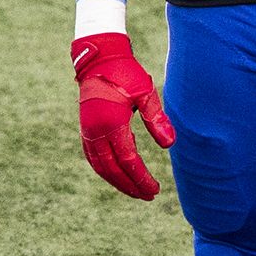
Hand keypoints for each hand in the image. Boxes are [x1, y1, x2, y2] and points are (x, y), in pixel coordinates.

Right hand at [73, 31, 175, 198]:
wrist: (98, 59)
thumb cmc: (125, 73)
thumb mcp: (145, 92)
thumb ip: (156, 119)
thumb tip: (170, 144)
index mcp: (111, 123)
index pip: (128, 160)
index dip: (141, 178)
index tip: (155, 189)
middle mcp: (96, 131)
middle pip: (112, 170)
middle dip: (130, 186)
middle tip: (148, 196)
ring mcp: (88, 131)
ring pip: (101, 167)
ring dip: (117, 182)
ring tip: (134, 191)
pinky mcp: (85, 129)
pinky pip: (93, 158)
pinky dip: (105, 171)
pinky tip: (117, 175)